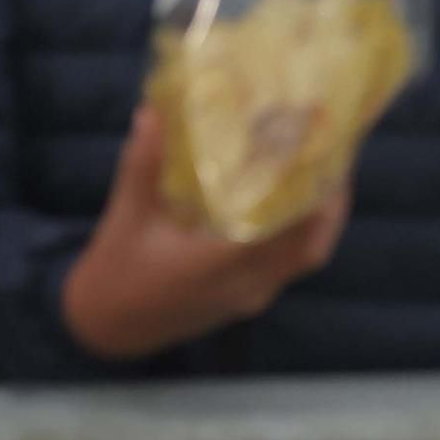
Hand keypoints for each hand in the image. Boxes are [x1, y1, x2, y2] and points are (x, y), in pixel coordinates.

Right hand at [61, 105, 348, 361]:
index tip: (326, 147)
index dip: (315, 191)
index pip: (287, 231)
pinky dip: (302, 231)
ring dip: (321, 215)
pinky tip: (294, 197)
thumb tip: (153, 109)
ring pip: (305, 257)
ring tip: (324, 166)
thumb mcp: (126, 216)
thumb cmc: (115, 274)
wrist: (102, 330)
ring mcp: (249, 296)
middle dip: (331, 199)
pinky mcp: (245, 299)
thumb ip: (143, 164)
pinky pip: (289, 264)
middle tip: (336, 149)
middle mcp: (245, 285)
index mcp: (219, 265)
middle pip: (311, 246)